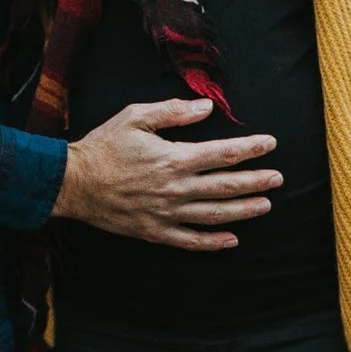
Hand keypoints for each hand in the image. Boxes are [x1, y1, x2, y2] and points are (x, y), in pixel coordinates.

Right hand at [51, 99, 278, 248]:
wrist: (72, 182)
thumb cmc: (103, 146)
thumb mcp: (135, 117)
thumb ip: (173, 113)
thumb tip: (206, 109)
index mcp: (174, 158)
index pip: (223, 154)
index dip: (250, 149)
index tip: (270, 144)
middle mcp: (176, 188)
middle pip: (226, 186)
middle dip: (256, 181)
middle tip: (278, 178)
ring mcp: (168, 213)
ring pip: (215, 214)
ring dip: (244, 210)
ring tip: (265, 205)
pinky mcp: (156, 231)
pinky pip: (191, 241)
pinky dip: (214, 242)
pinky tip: (232, 239)